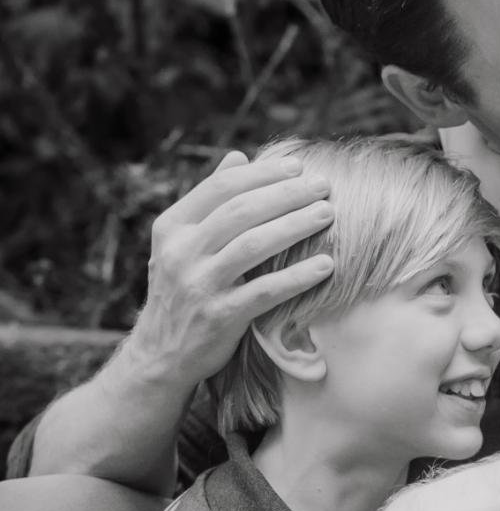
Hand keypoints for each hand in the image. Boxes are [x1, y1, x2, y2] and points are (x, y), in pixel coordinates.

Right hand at [123, 151, 336, 386]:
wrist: (162, 353)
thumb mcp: (181, 243)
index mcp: (172, 227)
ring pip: (254, 245)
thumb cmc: (182, 289)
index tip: (297, 167)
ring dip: (296, 225)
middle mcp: (182, 252)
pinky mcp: (220, 317)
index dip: (262, 174)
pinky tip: (326, 265)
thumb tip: (238, 157)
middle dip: (287, 194)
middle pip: (241, 211)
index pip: (221, 187)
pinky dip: (298, 276)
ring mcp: (199, 285)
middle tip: (322, 185)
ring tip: (328, 214)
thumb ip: (208, 202)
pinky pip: (266, 291)